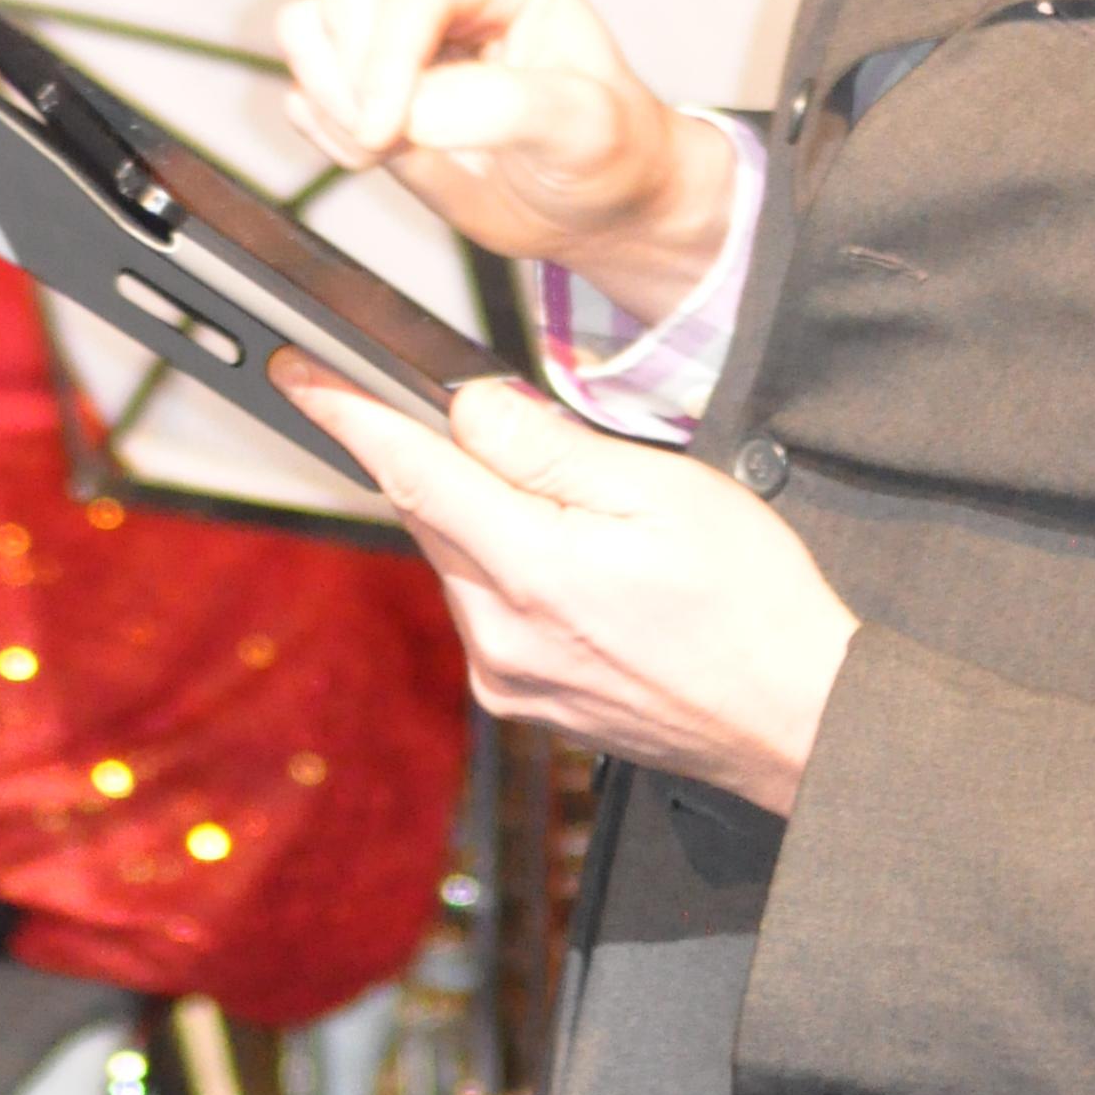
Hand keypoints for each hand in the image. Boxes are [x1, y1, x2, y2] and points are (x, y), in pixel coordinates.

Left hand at [274, 359, 856, 814]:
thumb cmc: (752, 604)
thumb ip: (554, 448)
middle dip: (445, 458)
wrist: (795, 720)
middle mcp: (500, 636)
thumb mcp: (665, 491)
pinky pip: (485, 608)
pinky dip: (507, 567)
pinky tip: (580, 564)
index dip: (348, 414)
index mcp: (533, 572)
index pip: (411, 472)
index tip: (298, 374)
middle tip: (497, 420)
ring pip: (459, 560)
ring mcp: (506, 678)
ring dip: (486, 516)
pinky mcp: (521, 701)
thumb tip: (471, 408)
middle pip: (433, 514)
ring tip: (588, 512)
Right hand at [277, 0, 734, 322]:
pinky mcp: (357, 48)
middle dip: (361, 92)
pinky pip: (302, 72)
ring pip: (306, 29)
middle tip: (406, 151)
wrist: (588, 193)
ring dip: (336, 105)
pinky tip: (384, 149)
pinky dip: (325, 122)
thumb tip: (411, 109)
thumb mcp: (585, 132)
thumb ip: (507, 110)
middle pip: (345, 5)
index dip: (385, 67)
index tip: (384, 140)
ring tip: (398, 150)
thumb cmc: (603, 149)